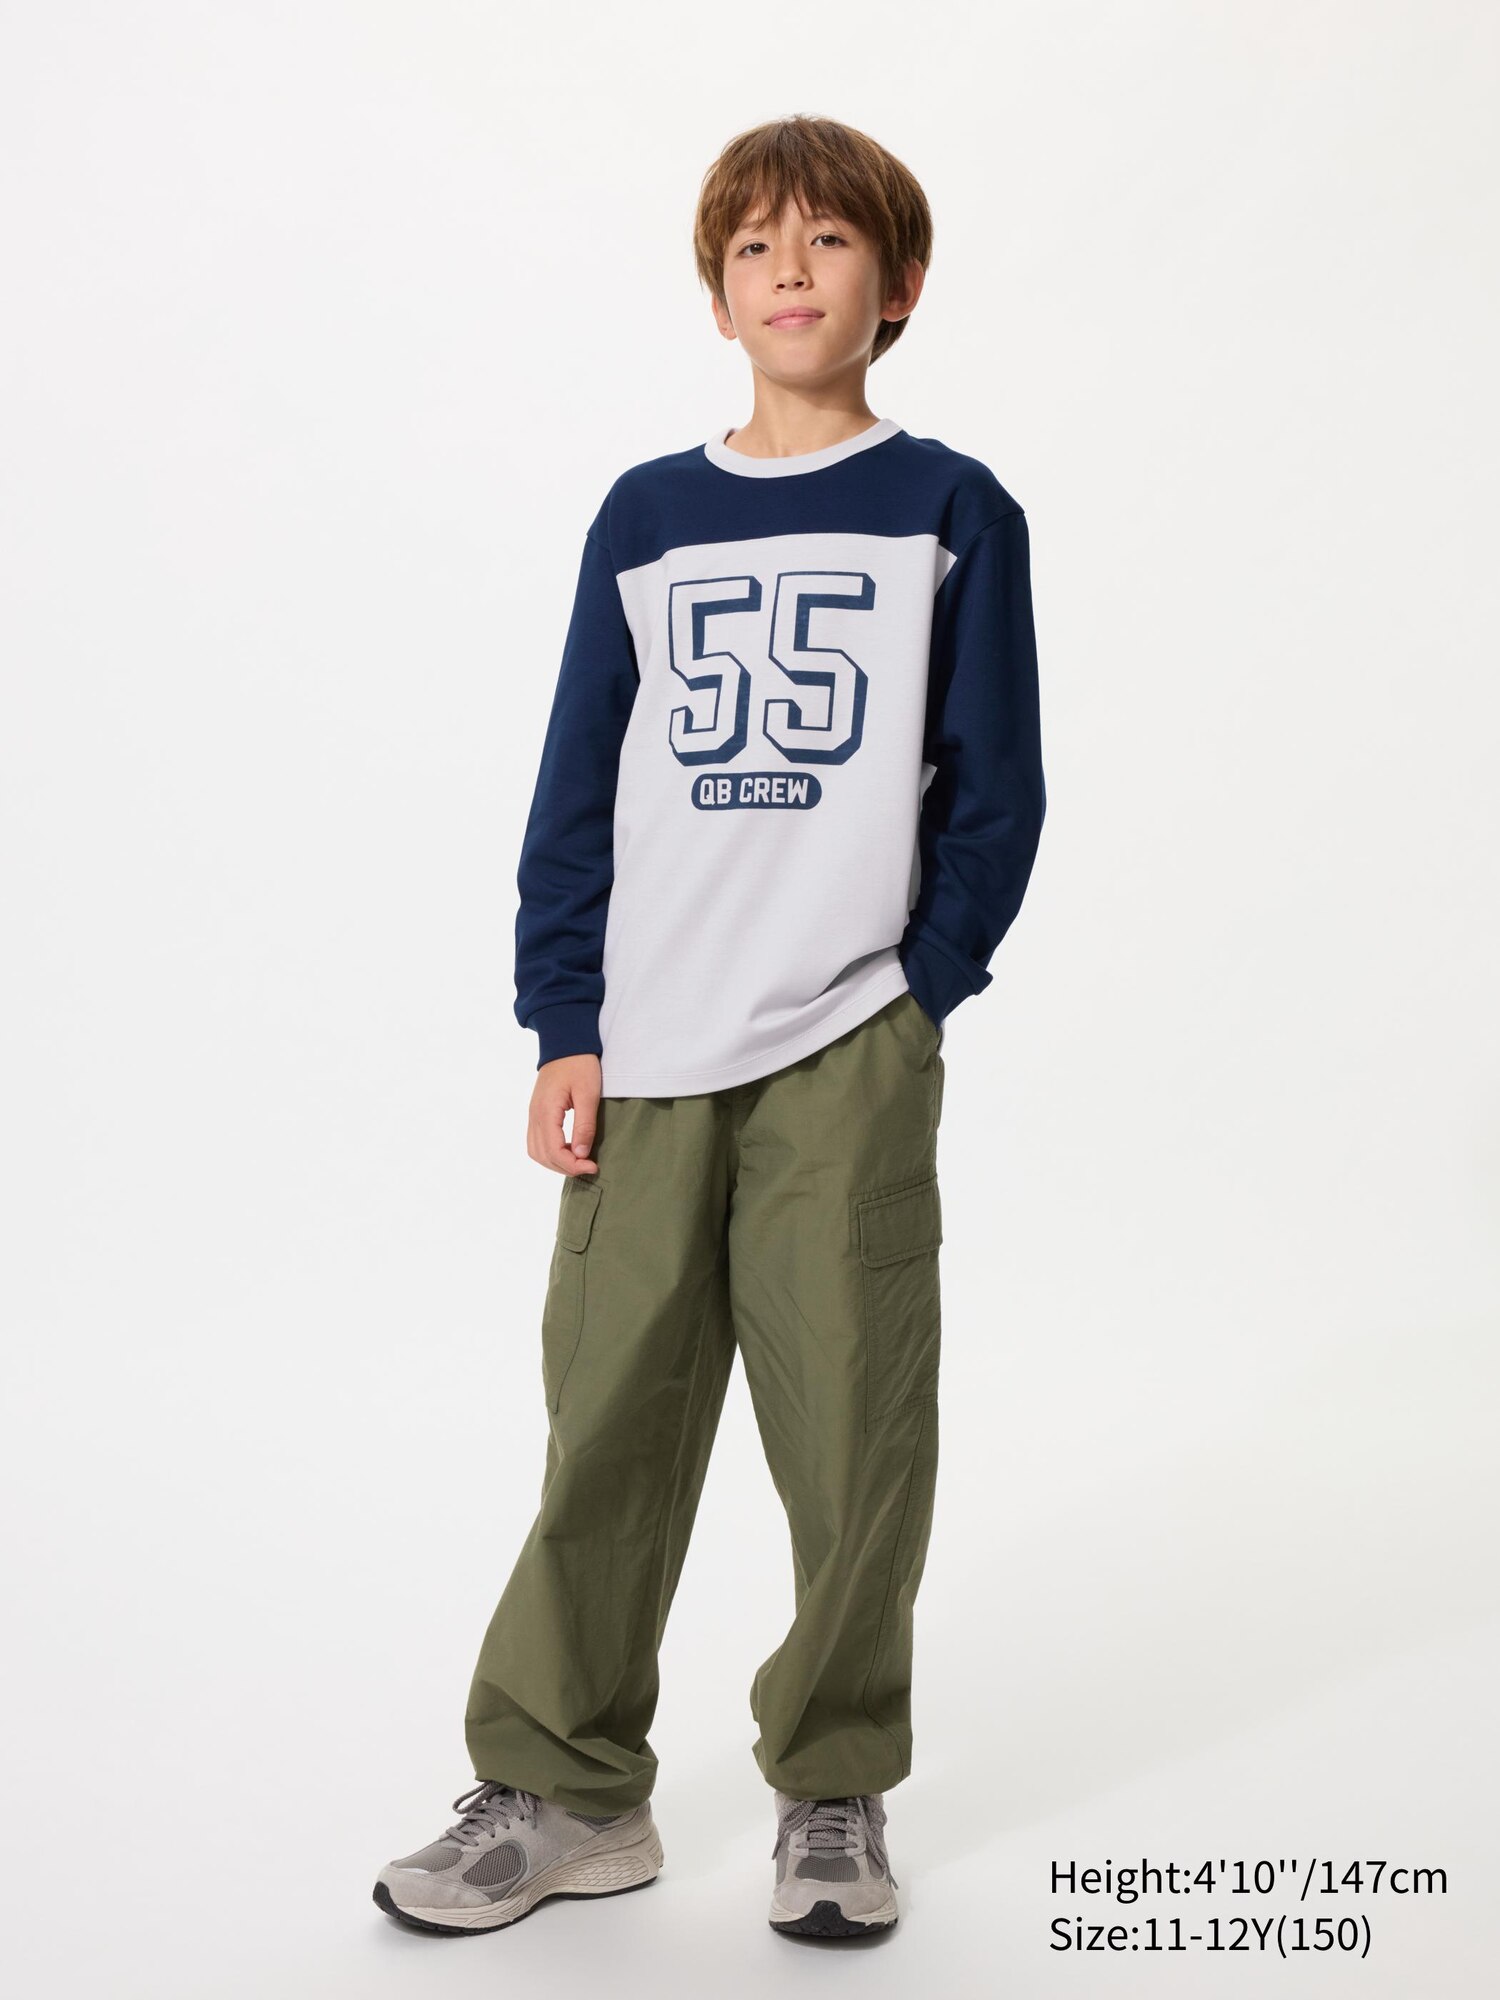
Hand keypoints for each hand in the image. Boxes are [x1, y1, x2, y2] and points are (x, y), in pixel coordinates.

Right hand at [528, 1054, 601, 1175]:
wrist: (565, 1042)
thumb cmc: (579, 1064)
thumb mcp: (588, 1093)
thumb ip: (584, 1125)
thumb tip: (582, 1155)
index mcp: (545, 1111)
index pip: (553, 1151)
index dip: (572, 1165)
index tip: (593, 1166)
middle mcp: (534, 1115)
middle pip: (542, 1155)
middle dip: (564, 1167)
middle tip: (588, 1167)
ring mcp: (533, 1114)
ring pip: (536, 1151)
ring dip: (556, 1162)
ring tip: (579, 1161)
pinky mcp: (536, 1112)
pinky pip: (536, 1141)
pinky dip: (550, 1152)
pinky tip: (569, 1150)